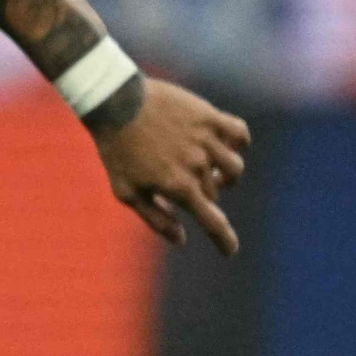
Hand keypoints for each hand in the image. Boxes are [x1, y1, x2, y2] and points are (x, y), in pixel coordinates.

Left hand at [92, 77, 250, 254]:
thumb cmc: (117, 149)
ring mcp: (207, 139)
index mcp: (178, 186)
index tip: (230, 251)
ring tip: (207, 168)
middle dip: (202, 195)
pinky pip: (240, 133)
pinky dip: (238, 142)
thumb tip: (181, 239)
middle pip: (215, 193)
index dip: (223, 239)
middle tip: (180, 182)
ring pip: (234, 168)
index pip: (211, 221)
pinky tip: (224, 144)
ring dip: (225, 174)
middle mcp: (198, 165)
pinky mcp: (210, 116)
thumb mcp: (126, 190)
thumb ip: (155, 218)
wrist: (115, 103)